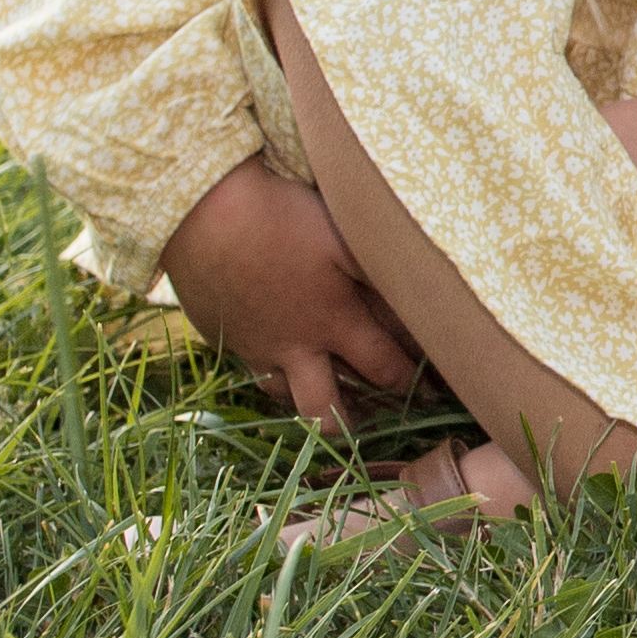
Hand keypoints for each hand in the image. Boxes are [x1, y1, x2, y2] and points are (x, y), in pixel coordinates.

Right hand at [158, 157, 422, 441]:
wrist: (200, 212)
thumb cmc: (282, 217)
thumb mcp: (345, 238)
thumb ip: (384, 272)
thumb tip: (427, 298)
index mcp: (334, 322)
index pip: (386, 370)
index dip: (414, 383)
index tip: (436, 391)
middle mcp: (294, 347)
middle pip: (327, 412)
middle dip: (357, 425)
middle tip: (377, 420)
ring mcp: (252, 346)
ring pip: (284, 399)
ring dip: (309, 403)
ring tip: (331, 402)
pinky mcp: (220, 335)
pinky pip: (250, 371)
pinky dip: (272, 376)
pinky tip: (281, 363)